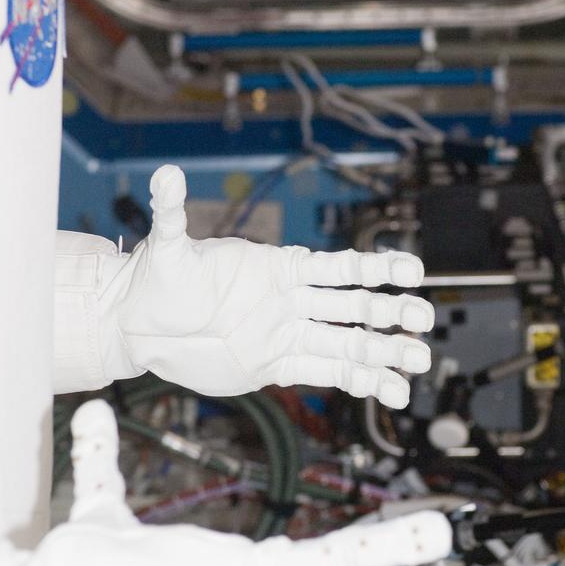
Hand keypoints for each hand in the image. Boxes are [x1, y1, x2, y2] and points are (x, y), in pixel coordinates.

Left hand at [103, 165, 433, 407]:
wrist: (139, 327)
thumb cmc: (156, 282)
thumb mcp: (166, 248)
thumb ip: (172, 214)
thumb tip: (163, 173)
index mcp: (278, 268)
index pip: (336, 267)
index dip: (376, 269)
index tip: (413, 270)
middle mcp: (290, 301)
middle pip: (353, 307)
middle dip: (390, 313)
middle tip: (425, 320)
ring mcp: (287, 334)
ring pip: (348, 344)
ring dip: (385, 352)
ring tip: (420, 362)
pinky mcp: (277, 366)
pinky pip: (328, 374)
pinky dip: (362, 382)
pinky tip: (392, 392)